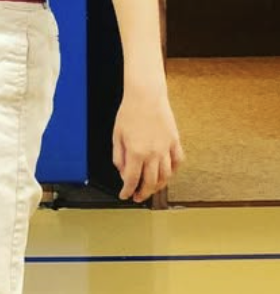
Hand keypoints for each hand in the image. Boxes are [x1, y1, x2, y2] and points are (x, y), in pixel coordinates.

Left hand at [112, 82, 183, 202]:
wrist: (146, 96)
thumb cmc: (129, 113)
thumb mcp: (116, 136)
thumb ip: (119, 157)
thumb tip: (123, 173)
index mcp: (136, 152)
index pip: (132, 179)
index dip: (128, 191)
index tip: (125, 196)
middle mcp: (153, 153)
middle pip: (151, 182)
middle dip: (143, 193)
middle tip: (138, 197)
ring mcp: (166, 148)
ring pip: (166, 176)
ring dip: (159, 186)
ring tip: (152, 189)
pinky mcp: (175, 142)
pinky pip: (177, 162)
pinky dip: (173, 172)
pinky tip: (167, 174)